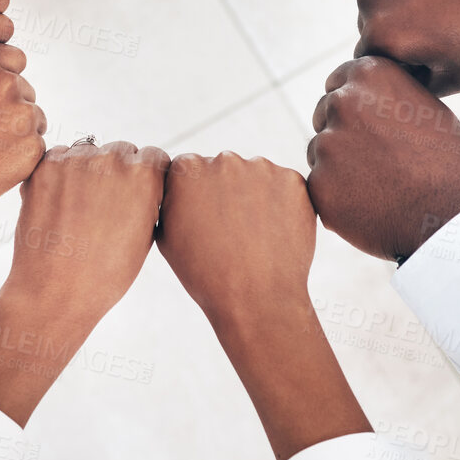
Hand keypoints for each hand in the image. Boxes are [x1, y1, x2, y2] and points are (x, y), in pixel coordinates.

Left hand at [0, 140, 167, 425]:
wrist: (56, 293)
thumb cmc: (106, 274)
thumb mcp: (146, 236)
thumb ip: (149, 198)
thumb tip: (143, 177)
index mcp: (145, 175)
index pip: (154, 156)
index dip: (148, 177)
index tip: (138, 195)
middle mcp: (112, 159)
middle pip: (121, 150)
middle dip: (118, 170)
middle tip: (105, 205)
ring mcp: (75, 160)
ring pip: (88, 151)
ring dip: (88, 169)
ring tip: (80, 208)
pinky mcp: (44, 167)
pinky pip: (59, 158)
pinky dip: (60, 174)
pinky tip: (59, 205)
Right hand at [156, 152, 316, 327]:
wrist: (255, 299)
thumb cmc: (206, 274)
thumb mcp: (166, 236)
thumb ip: (169, 200)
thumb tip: (176, 188)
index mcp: (187, 169)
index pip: (191, 169)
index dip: (199, 196)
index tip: (206, 218)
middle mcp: (224, 160)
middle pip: (225, 168)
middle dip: (227, 191)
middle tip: (231, 229)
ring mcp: (262, 168)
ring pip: (256, 176)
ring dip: (255, 196)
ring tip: (254, 235)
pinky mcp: (293, 181)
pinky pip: (285, 187)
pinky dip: (282, 205)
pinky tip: (274, 232)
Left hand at [306, 57, 459, 263]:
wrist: (453, 217)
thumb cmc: (449, 165)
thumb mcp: (426, 110)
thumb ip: (387, 96)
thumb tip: (364, 95)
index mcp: (370, 75)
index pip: (339, 82)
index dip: (353, 105)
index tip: (369, 124)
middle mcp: (343, 102)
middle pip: (324, 114)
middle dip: (342, 133)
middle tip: (376, 160)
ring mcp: (327, 143)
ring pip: (320, 151)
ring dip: (338, 165)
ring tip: (379, 184)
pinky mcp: (318, 183)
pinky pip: (319, 186)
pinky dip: (337, 196)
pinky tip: (369, 205)